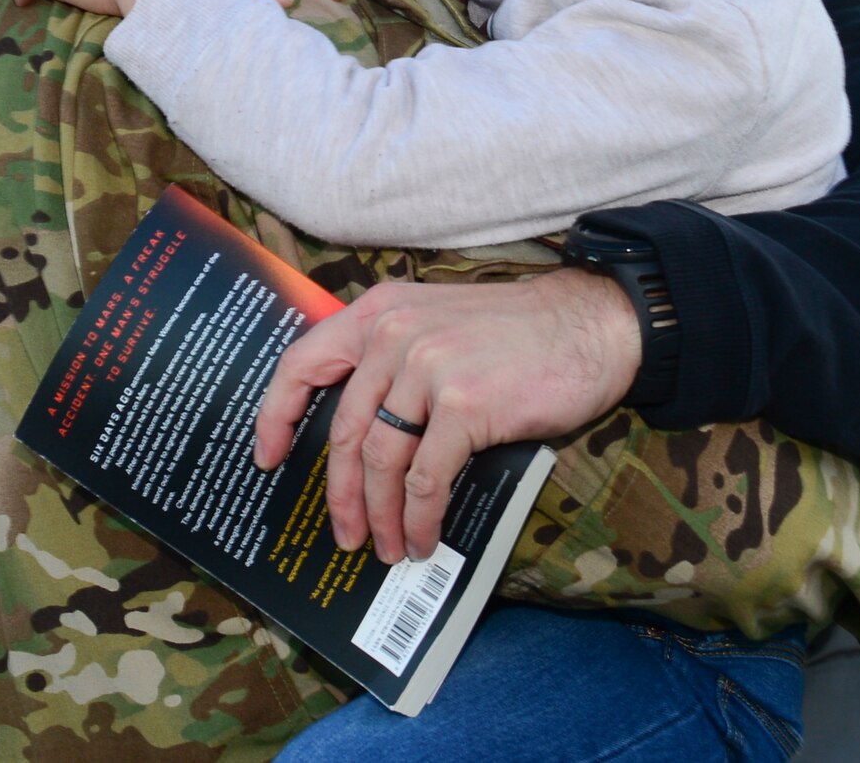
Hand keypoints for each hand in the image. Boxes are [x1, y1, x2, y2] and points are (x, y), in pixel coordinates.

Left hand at [254, 268, 640, 564]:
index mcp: (380, 311)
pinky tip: (423, 538)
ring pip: (382, 461)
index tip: (268, 457)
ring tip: (387, 548)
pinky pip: (425, 478)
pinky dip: (419, 518)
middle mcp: (395, 334)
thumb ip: (394, 359)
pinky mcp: (464, 405)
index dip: (277, 415)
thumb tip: (364, 438)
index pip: (303, 362)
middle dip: (340, 494)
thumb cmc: (518, 333)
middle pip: (345, 430)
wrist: (591, 324)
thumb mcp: (438, 321)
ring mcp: (428, 368)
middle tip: (344, 533)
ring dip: (379, 516)